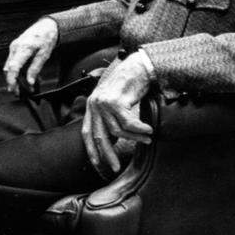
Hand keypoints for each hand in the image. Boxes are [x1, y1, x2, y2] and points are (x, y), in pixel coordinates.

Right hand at [3, 17, 58, 92]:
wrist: (46, 26)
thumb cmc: (47, 39)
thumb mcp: (44, 55)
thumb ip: (35, 69)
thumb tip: (30, 82)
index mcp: (23, 48)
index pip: (13, 67)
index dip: (11, 80)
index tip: (13, 89)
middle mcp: (15, 47)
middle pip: (8, 68)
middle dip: (12, 82)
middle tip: (19, 93)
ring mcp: (13, 47)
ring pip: (9, 66)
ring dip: (14, 77)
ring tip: (23, 87)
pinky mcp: (14, 48)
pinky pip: (12, 61)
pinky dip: (16, 70)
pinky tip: (24, 76)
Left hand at [81, 53, 154, 175]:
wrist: (137, 67)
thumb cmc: (129, 85)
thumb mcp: (113, 101)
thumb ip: (109, 117)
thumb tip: (114, 139)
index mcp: (91, 106)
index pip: (86, 132)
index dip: (90, 149)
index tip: (97, 163)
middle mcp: (94, 105)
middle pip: (99, 136)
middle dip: (107, 154)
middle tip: (115, 167)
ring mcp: (103, 103)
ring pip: (117, 130)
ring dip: (134, 138)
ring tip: (147, 139)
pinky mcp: (115, 101)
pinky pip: (128, 123)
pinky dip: (140, 129)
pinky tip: (149, 129)